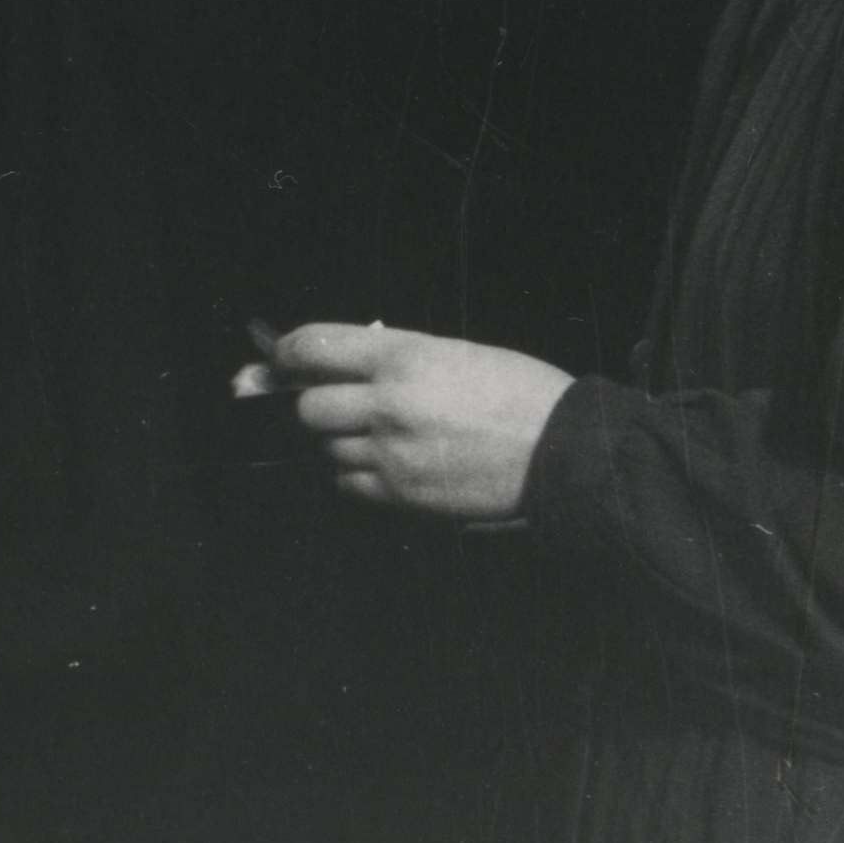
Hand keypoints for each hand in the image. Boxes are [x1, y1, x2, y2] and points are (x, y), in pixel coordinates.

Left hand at [256, 318, 568, 524]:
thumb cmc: (519, 392)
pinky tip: (387, 464)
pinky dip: (356, 474)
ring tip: (380, 435)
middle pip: (308, 407)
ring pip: (327, 448)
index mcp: (403, 356)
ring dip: (341, 440)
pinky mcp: (402, 495)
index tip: (280, 358)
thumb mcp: (455, 352)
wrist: (564, 452)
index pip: (312, 347)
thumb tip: (337, 363)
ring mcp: (392, 453)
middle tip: (339, 403)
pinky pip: (347, 484)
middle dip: (317, 403)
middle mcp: (387, 404)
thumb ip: (393, 356)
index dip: (286, 352)